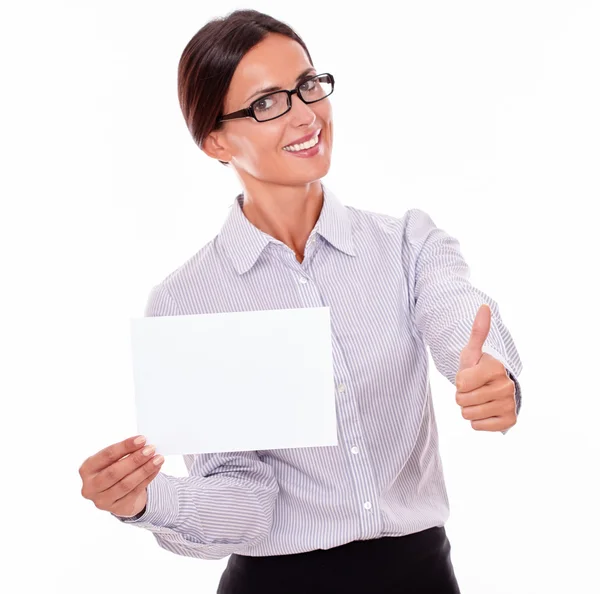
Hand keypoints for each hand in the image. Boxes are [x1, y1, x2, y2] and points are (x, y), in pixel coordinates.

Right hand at [79, 435, 164, 517]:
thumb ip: (125, 452)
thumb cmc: (115, 469)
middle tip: (151, 449)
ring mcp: (102, 501)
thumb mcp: (113, 460)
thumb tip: (144, 444)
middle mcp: (90, 487)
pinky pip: (135, 492)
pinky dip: (148, 478)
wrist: (118, 494)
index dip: (125, 447)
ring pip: (126, 484)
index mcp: (87, 469)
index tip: (142, 439)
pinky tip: (156, 469)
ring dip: (144, 469)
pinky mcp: (116, 509)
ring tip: (158, 459)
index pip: (106, 456)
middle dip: (135, 459)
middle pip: (114, 472)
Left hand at [455, 304, 516, 431]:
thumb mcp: (472, 352)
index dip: (459, 381)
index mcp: (496, 368)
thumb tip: (484, 306)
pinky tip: (485, 411)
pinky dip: (477, 421)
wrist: (495, 389)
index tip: (469, 376)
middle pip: (462, 400)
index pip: (461, 383)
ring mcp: (509, 404)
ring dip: (468, 408)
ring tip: (478, 399)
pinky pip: (477, 426)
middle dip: (462, 395)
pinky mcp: (509, 421)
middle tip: (473, 389)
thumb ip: (477, 331)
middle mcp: (506, 386)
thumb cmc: (479, 369)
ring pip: (468, 415)